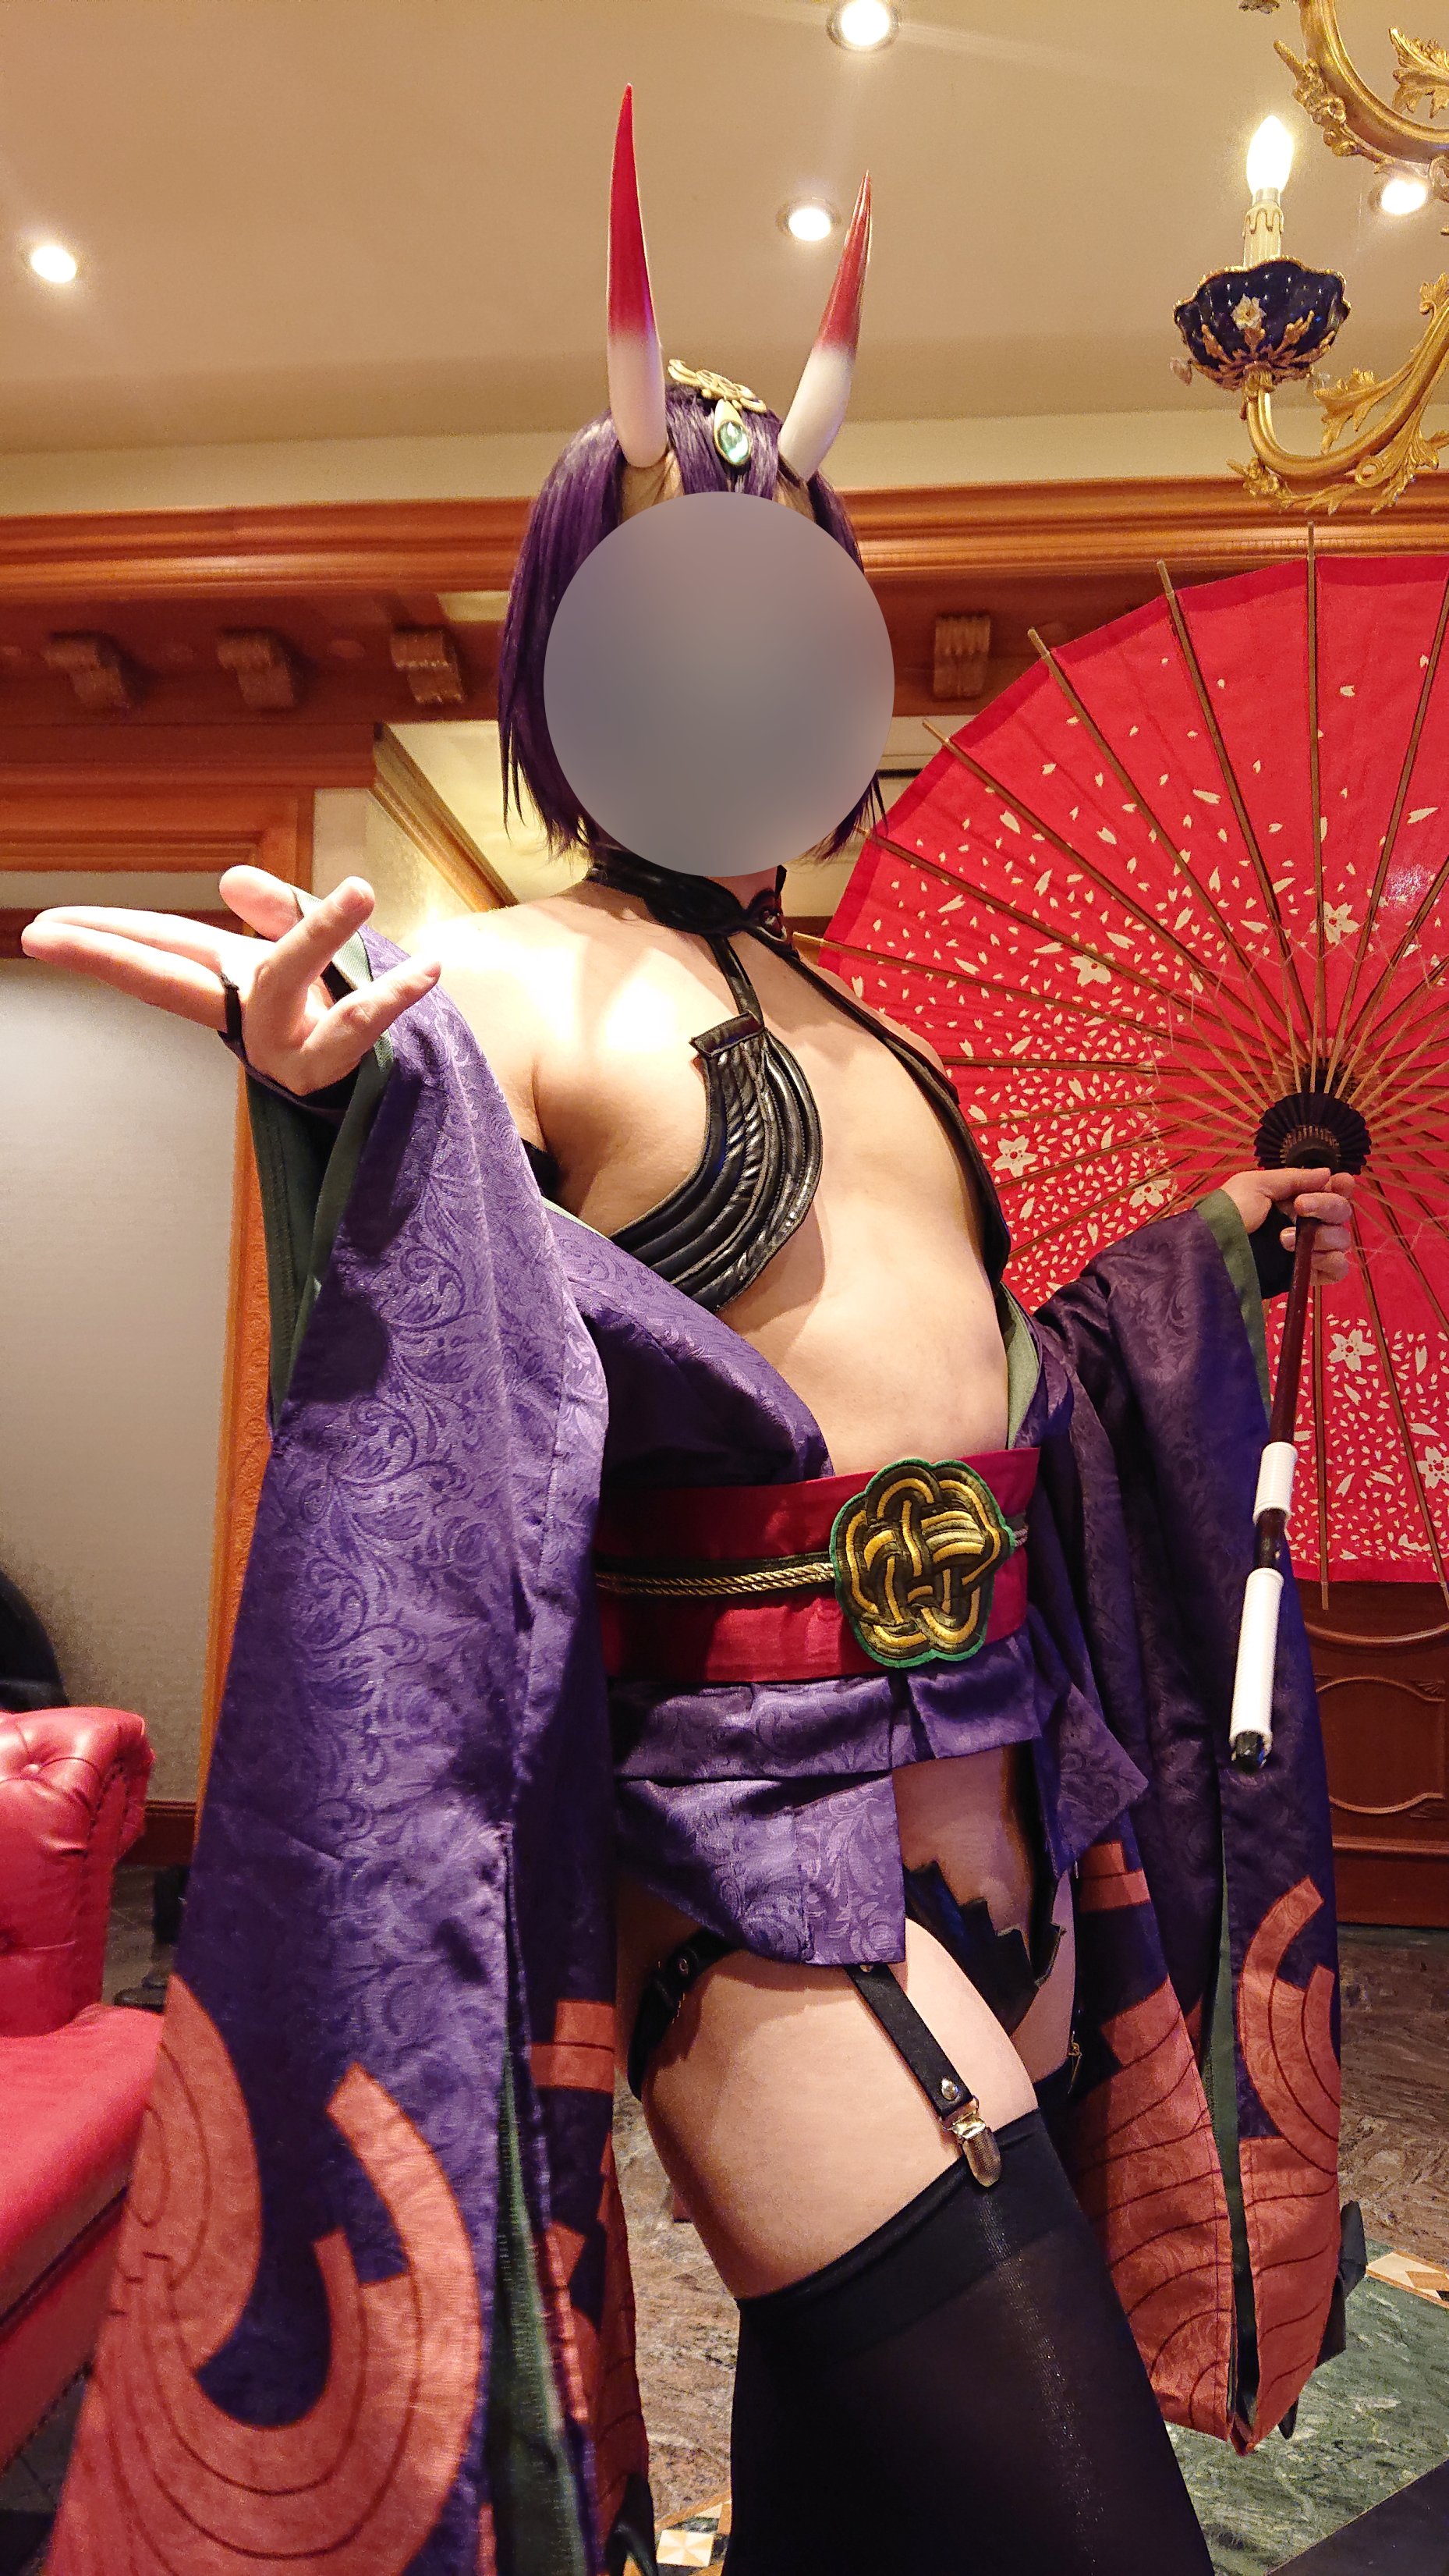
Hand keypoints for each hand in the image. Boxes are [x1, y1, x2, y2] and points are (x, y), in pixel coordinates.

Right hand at [20, 867, 439, 1095]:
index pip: (156, 947)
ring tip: (360, 889)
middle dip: (107, 953)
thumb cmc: (344, 1009)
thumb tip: (228, 880)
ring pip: (286, 980)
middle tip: (47, 930)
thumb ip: (277, 911)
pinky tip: (429, 969)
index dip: (99, 937)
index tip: (38, 930)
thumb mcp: (308, 950)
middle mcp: (246, 1016)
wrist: (402, 1086)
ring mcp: (284, 1049)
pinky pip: (364, 1028)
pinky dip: (397, 997)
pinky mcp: (332, 1071)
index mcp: (231, 979)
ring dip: (319, 932)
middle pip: (170, 975)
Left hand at [1217, 1166, 1356, 1288]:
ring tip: (1284, 1239)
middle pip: (1340, 1212)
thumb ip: (1293, 1178)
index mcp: (1296, 1197)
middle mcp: (1306, 1222)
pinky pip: (1337, 1269)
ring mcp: (1307, 1249)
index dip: (1340, 1186)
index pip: (1333, 1189)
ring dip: (1321, 1236)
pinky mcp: (1305, 1273)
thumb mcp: (1255, 1185)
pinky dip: (1330, 1262)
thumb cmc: (1230, 1212)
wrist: (1214, 1250)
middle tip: (1299, 1207)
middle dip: (1326, 1206)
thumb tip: (1328, 1173)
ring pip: (1340, 1240)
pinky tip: (1310, 1259)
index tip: (1337, 1183)